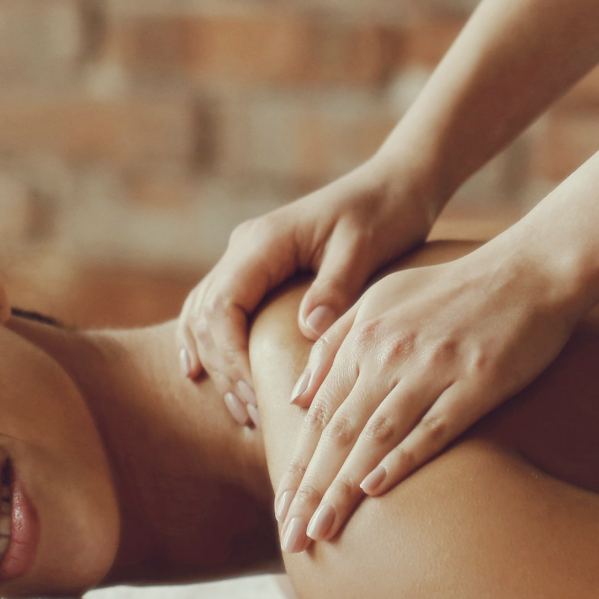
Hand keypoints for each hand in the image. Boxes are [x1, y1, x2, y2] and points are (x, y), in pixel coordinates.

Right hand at [177, 157, 438, 427]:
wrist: (396, 183)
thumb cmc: (385, 211)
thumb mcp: (364, 246)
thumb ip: (334, 287)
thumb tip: (307, 329)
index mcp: (263, 242)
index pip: (221, 307)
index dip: (230, 357)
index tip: (257, 395)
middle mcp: (244, 249)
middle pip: (205, 317)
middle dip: (223, 370)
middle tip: (254, 415)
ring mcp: (246, 258)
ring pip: (202, 316)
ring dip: (216, 364)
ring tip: (244, 411)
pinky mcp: (257, 271)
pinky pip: (217, 312)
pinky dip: (211, 346)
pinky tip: (212, 378)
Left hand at [277, 241, 579, 550]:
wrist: (529, 269)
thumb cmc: (451, 289)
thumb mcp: (379, 299)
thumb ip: (332, 345)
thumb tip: (296, 399)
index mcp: (364, 339)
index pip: (318, 416)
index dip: (297, 466)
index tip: (280, 510)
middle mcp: (390, 355)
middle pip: (339, 433)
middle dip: (310, 490)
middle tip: (292, 538)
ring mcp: (433, 368)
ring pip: (376, 437)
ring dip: (344, 488)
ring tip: (322, 530)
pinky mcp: (478, 381)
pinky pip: (434, 427)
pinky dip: (403, 459)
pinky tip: (376, 492)